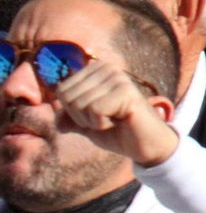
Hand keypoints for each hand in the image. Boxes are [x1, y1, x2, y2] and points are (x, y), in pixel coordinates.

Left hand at [54, 60, 178, 167]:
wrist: (144, 144)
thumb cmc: (116, 131)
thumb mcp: (85, 123)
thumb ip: (67, 116)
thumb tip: (55, 112)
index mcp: (97, 69)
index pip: (62, 91)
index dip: (73, 113)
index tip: (97, 115)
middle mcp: (108, 67)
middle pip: (68, 98)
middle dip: (82, 118)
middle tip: (106, 119)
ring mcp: (118, 77)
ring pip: (80, 104)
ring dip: (93, 122)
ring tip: (114, 119)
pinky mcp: (126, 91)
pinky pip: (95, 110)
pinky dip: (102, 124)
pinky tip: (119, 121)